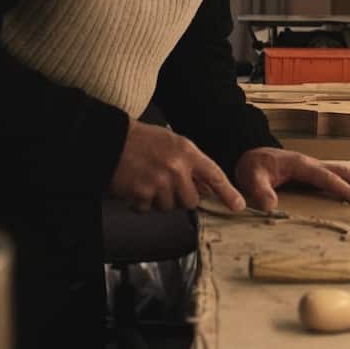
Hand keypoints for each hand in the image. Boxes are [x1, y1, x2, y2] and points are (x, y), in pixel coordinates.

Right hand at [110, 120, 245, 212]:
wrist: (112, 140)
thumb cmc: (142, 140)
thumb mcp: (173, 143)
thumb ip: (191, 163)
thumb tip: (205, 187)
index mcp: (187, 152)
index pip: (214, 175)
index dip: (228, 192)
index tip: (238, 205)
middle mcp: (177, 168)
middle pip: (191, 201)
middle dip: (181, 197)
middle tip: (166, 183)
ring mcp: (160, 183)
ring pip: (169, 207)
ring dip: (159, 199)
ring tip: (148, 180)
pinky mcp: (143, 194)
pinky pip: (148, 209)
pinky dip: (142, 202)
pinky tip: (136, 185)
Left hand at [234, 147, 349, 211]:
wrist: (250, 155)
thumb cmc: (252, 166)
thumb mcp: (251, 177)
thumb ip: (260, 191)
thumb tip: (271, 207)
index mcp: (302, 165)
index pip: (328, 178)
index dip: (346, 189)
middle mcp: (313, 165)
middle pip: (345, 172)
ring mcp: (315, 169)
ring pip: (345, 175)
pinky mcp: (314, 176)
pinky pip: (338, 180)